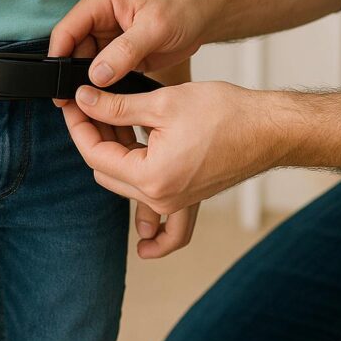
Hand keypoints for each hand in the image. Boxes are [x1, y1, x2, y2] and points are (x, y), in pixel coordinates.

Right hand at [48, 0, 206, 106]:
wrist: (204, 15)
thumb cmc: (181, 8)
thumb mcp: (154, 28)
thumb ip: (125, 51)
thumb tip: (97, 76)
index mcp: (100, 3)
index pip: (67, 30)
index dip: (58, 58)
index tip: (57, 88)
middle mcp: (99, 20)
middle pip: (73, 52)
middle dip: (72, 78)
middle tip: (75, 107)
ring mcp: (108, 38)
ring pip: (86, 66)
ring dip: (88, 87)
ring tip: (91, 110)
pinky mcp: (119, 55)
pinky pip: (103, 74)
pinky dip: (103, 90)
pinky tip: (105, 106)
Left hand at [63, 80, 277, 213]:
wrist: (268, 128)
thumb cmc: (225, 114)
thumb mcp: (162, 102)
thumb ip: (117, 106)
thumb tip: (84, 100)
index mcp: (150, 176)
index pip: (95, 154)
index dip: (78, 124)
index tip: (72, 102)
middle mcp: (161, 197)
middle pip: (106, 171)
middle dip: (94, 137)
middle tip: (90, 104)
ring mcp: (175, 202)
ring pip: (126, 187)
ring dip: (115, 158)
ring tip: (109, 121)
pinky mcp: (188, 197)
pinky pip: (168, 226)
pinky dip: (155, 231)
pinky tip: (145, 240)